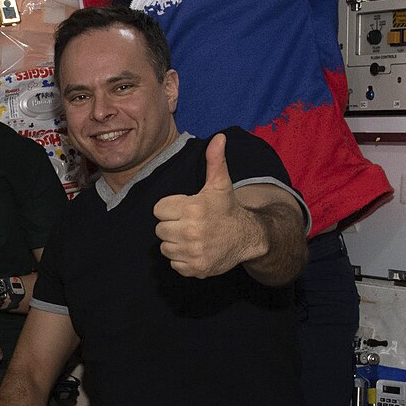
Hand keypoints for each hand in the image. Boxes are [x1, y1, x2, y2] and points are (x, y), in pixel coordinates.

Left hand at [153, 134, 264, 277]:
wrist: (247, 237)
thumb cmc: (228, 209)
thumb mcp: (220, 184)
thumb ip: (215, 160)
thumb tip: (219, 137)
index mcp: (192, 209)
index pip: (158, 210)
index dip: (170, 208)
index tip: (185, 209)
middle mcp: (191, 232)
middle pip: (160, 230)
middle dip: (172, 225)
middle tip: (190, 223)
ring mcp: (193, 252)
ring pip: (165, 248)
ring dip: (175, 243)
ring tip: (193, 236)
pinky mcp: (195, 268)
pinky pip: (174, 264)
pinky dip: (182, 259)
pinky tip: (196, 249)